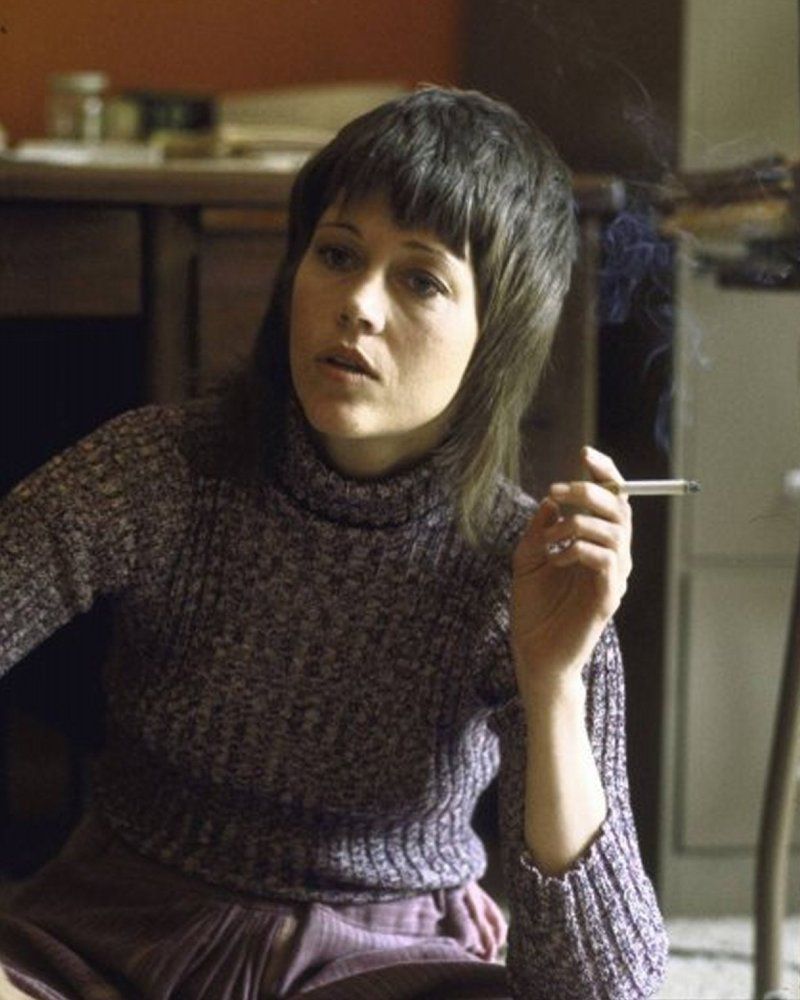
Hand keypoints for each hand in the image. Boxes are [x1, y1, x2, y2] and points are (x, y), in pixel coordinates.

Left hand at [510, 446, 631, 696]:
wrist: (533, 653)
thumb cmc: (534, 608)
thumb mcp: (528, 557)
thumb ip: (541, 529)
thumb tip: (551, 501)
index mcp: (596, 544)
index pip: (612, 500)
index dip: (604, 473)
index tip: (584, 453)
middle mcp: (612, 557)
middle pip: (618, 509)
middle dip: (587, 491)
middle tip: (555, 490)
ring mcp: (613, 578)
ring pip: (613, 531)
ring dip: (577, 523)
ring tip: (550, 537)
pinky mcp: (607, 598)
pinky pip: (606, 560)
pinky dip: (580, 550)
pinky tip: (558, 558)